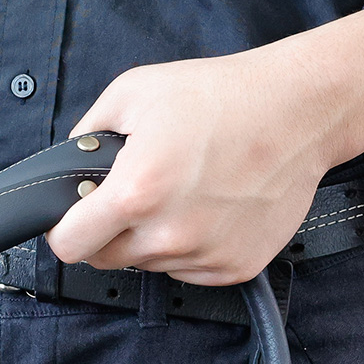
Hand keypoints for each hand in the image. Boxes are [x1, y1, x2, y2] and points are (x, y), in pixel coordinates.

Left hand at [47, 0, 363, 284]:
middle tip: (132, 194)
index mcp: (136, 192)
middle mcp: (170, 235)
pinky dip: (188, 247)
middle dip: (107, 232)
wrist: (301, 110)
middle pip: (106, 260)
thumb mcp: (133, 93)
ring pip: (149, 265)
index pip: (70, 246)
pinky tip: (206, 207)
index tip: (70, 218)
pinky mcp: (237, 267)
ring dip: (150, 239)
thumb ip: (85, 134)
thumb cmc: (220, 96)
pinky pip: (189, 270)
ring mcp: (206, 255)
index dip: (62, 231)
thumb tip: (66, 166)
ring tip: (179, 192)